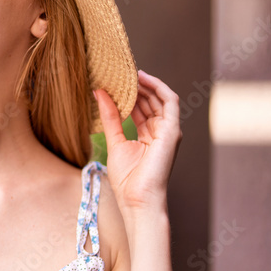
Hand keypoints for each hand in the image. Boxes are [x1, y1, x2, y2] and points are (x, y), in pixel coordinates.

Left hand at [93, 69, 182, 211]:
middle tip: (118, 71)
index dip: (130, 93)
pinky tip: (142, 79)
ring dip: (146, 84)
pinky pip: (170, 102)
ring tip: (127, 72)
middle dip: (137, 86)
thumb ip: (110, 117)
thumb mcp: (114, 141)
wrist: (138, 199)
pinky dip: (158, 87)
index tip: (114, 80)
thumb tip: (98, 92)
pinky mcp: (172, 131)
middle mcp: (161, 131)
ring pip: (160, 98)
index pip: (141, 108)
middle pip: (151, 101)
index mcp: (148, 136)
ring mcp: (169, 131)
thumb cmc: (127, 178)